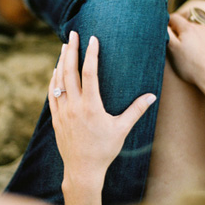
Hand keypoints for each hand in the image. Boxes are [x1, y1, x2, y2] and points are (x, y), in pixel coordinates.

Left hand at [49, 31, 155, 188]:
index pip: (90, 73)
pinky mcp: (56, 117)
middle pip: (70, 71)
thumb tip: (152, 95)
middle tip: (72, 34)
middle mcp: (74, 106)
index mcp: (91, 106)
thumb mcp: (122, 129)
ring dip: (61, 61)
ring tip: (64, 46)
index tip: (92, 39)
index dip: (91, 54)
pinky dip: (53, 79)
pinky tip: (55, 70)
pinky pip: (52, 93)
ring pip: (58, 80)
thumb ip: (136, 110)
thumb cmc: (104, 150)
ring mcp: (62, 111)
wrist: (82, 170)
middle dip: (71, 50)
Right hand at [167, 13, 204, 84]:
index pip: (173, 17)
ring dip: (187, 25)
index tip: (161, 30)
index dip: (165, 21)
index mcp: (187, 27)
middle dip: (175, 23)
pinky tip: (197, 34)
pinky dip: (199, 27)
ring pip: (195, 22)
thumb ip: (166, 33)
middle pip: (184, 18)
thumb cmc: (191, 65)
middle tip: (169, 34)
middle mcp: (199, 26)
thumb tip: (161, 24)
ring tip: (182, 36)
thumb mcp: (173, 49)